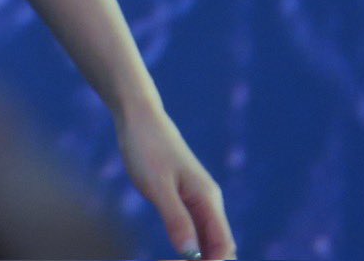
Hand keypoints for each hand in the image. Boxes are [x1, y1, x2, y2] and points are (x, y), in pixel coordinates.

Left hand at [116, 102, 233, 258]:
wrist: (139, 116)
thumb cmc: (146, 146)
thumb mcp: (157, 184)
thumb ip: (176, 218)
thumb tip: (190, 254)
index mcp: (208, 200)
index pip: (224, 246)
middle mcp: (210, 202)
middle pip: (221, 248)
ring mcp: (199, 201)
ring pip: (209, 241)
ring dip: (195, 258)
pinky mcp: (185, 198)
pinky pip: (196, 231)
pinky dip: (188, 247)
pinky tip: (172, 254)